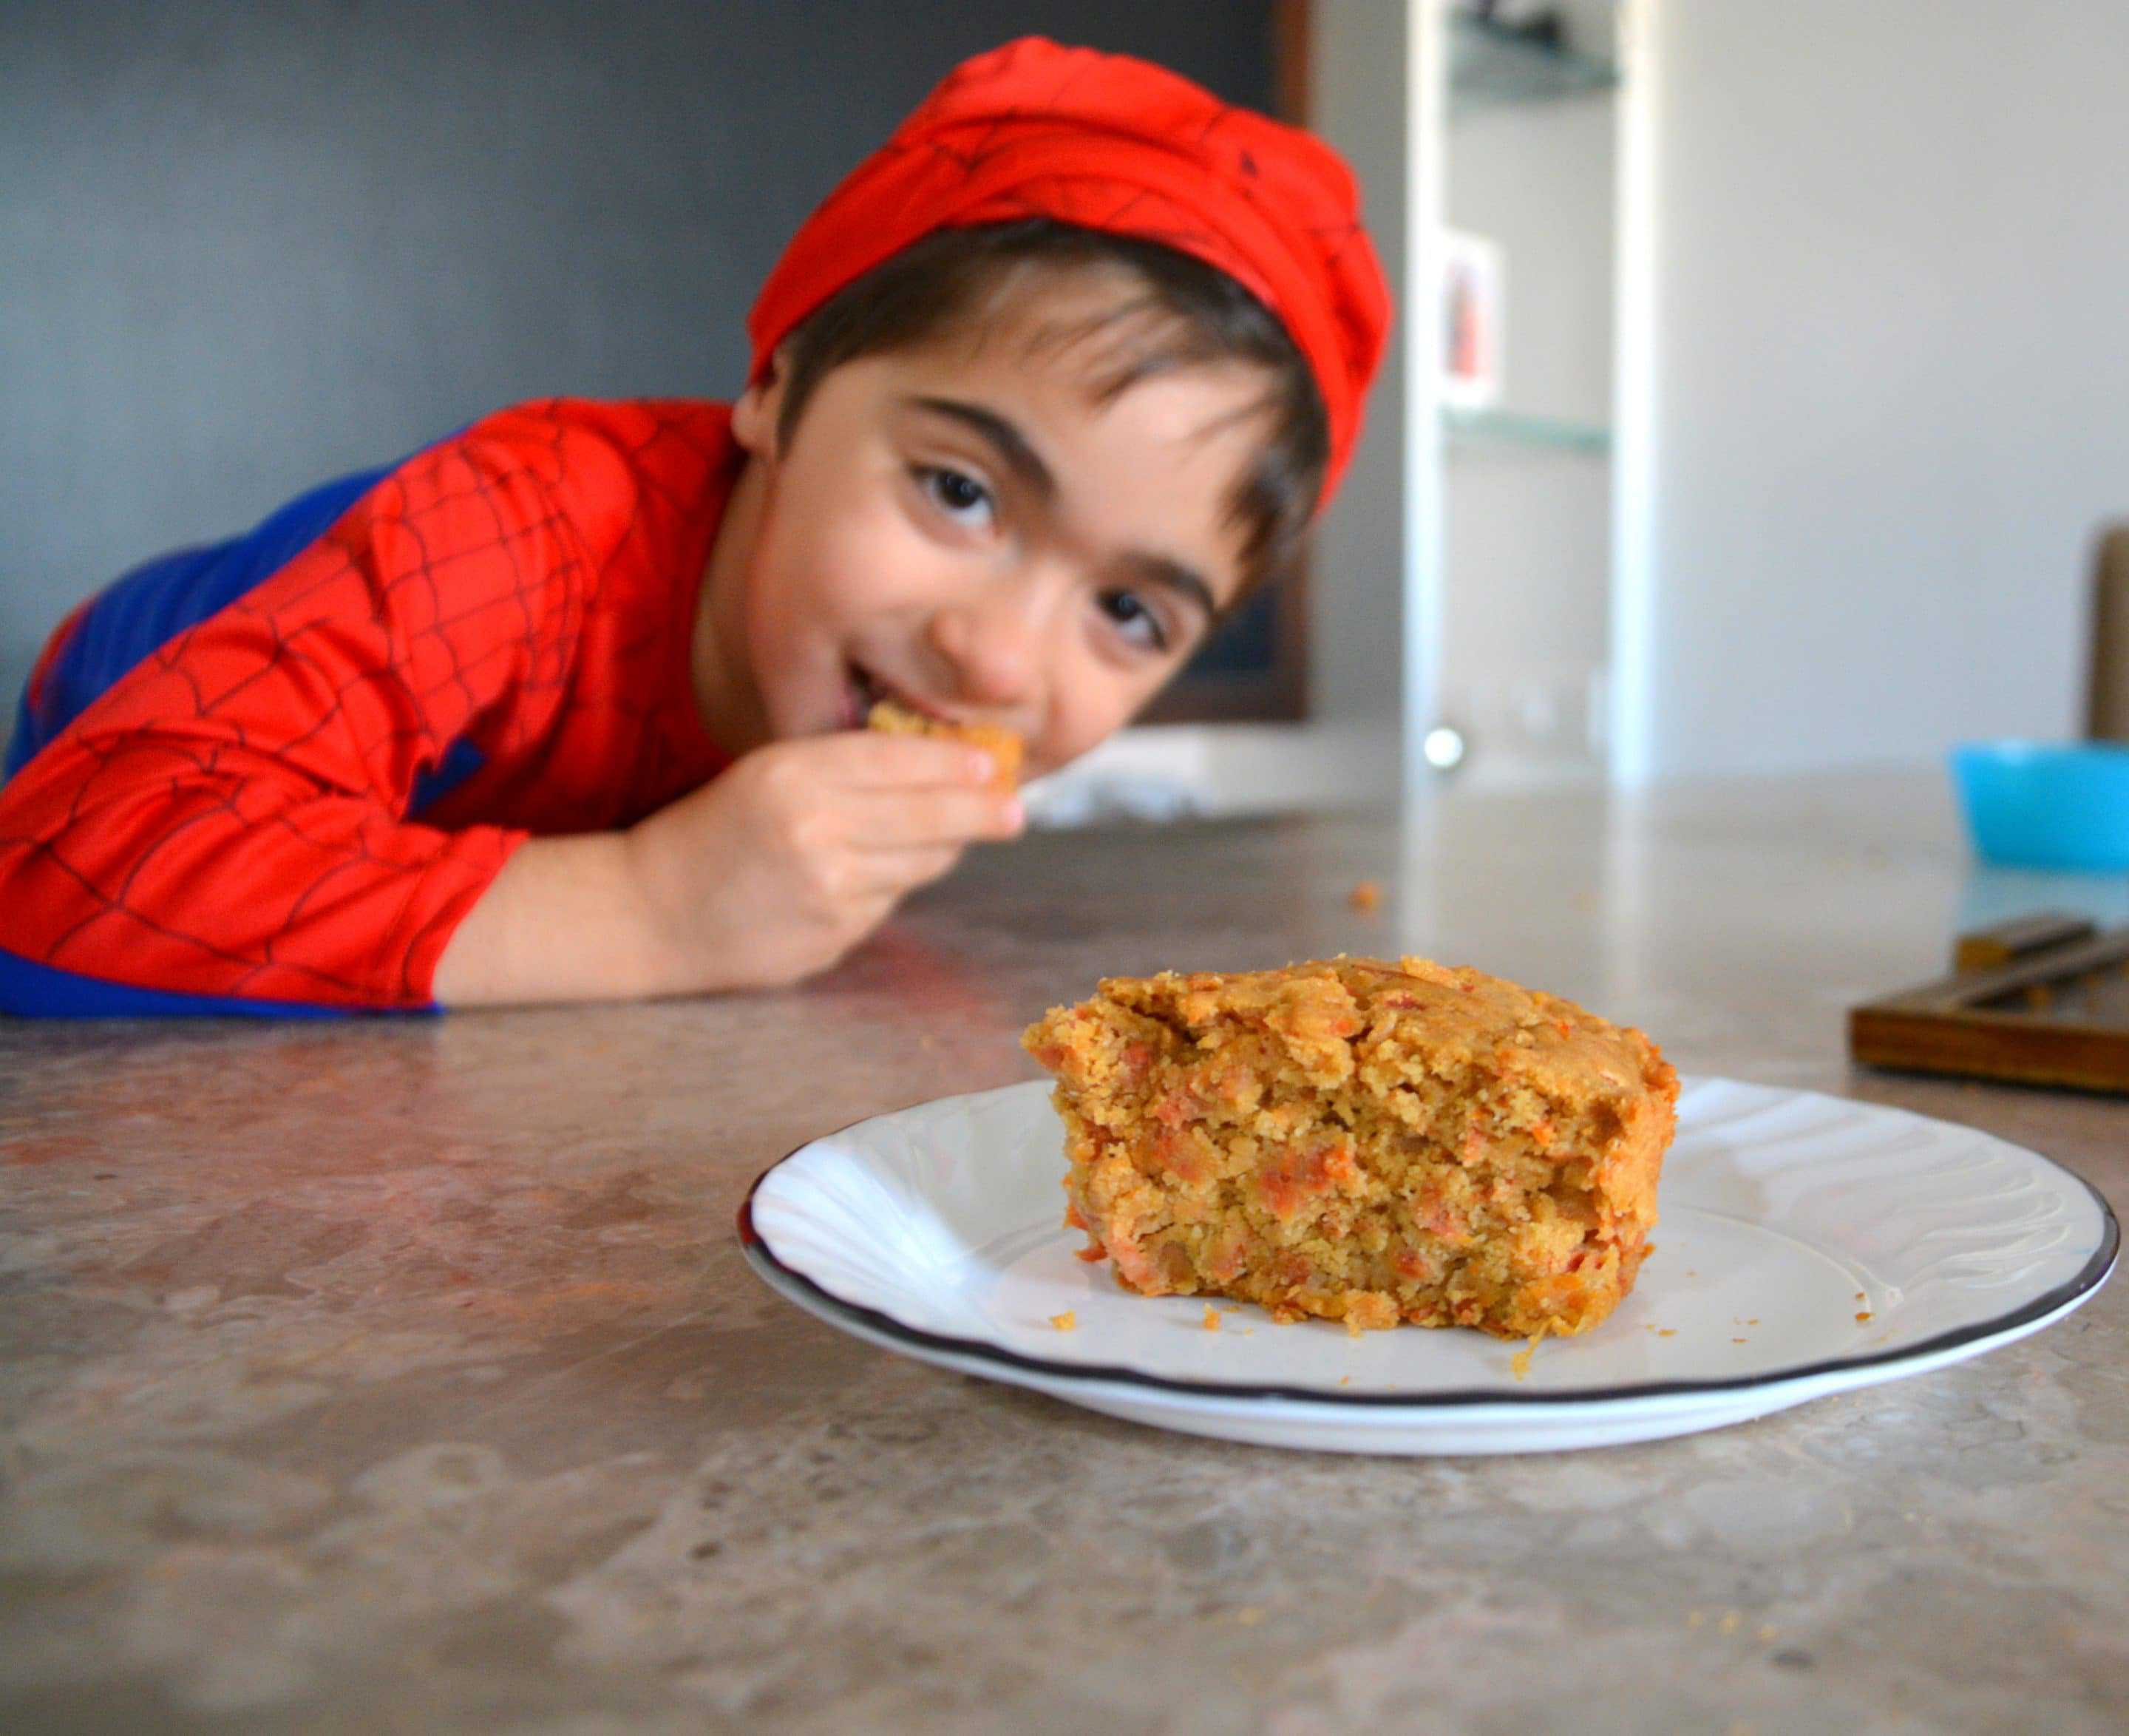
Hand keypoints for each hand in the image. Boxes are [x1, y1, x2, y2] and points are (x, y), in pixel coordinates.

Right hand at [623, 731, 1022, 991]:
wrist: (649, 912)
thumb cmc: (712, 833)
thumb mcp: (765, 774)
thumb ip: (843, 769)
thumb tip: (942, 769)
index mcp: (792, 775)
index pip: (900, 760)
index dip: (957, 761)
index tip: (992, 763)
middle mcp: (815, 830)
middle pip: (931, 817)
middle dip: (981, 812)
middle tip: (1013, 811)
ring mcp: (827, 890)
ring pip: (921, 865)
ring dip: (939, 852)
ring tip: (939, 840)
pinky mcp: (832, 937)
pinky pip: (888, 903)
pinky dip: (889, 888)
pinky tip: (862, 880)